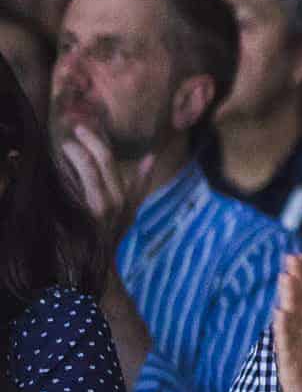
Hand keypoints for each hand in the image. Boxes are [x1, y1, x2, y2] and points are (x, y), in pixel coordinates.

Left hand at [58, 125, 152, 252]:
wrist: (97, 265)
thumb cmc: (111, 234)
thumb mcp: (130, 210)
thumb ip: (140, 183)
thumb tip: (152, 156)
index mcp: (126, 197)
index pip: (115, 164)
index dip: (100, 143)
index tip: (87, 126)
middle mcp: (116, 201)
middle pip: (104, 163)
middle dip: (89, 142)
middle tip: (75, 129)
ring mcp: (100, 209)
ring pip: (90, 173)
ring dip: (77, 155)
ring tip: (66, 144)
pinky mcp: (87, 217)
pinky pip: (77, 189)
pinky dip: (69, 174)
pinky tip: (59, 166)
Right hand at [272, 254, 301, 391]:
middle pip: (298, 304)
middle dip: (295, 281)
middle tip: (291, 257)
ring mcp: (294, 351)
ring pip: (289, 321)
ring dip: (287, 299)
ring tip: (286, 278)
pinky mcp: (289, 369)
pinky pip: (285, 347)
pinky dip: (282, 331)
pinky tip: (280, 314)